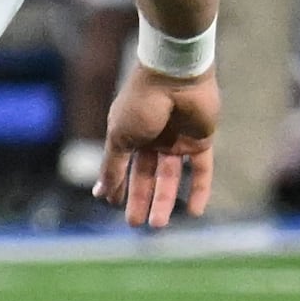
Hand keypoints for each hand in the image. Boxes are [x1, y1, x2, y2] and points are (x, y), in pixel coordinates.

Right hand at [98, 66, 218, 229]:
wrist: (175, 76)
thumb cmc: (141, 102)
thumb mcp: (120, 137)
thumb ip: (111, 166)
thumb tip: (98, 193)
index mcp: (130, 134)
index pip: (122, 167)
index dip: (117, 186)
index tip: (112, 205)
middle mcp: (153, 139)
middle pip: (146, 176)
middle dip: (140, 200)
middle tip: (135, 224)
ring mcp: (177, 140)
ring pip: (171, 177)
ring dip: (164, 200)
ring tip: (157, 225)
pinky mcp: (201, 140)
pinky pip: (201, 170)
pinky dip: (199, 190)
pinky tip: (194, 211)